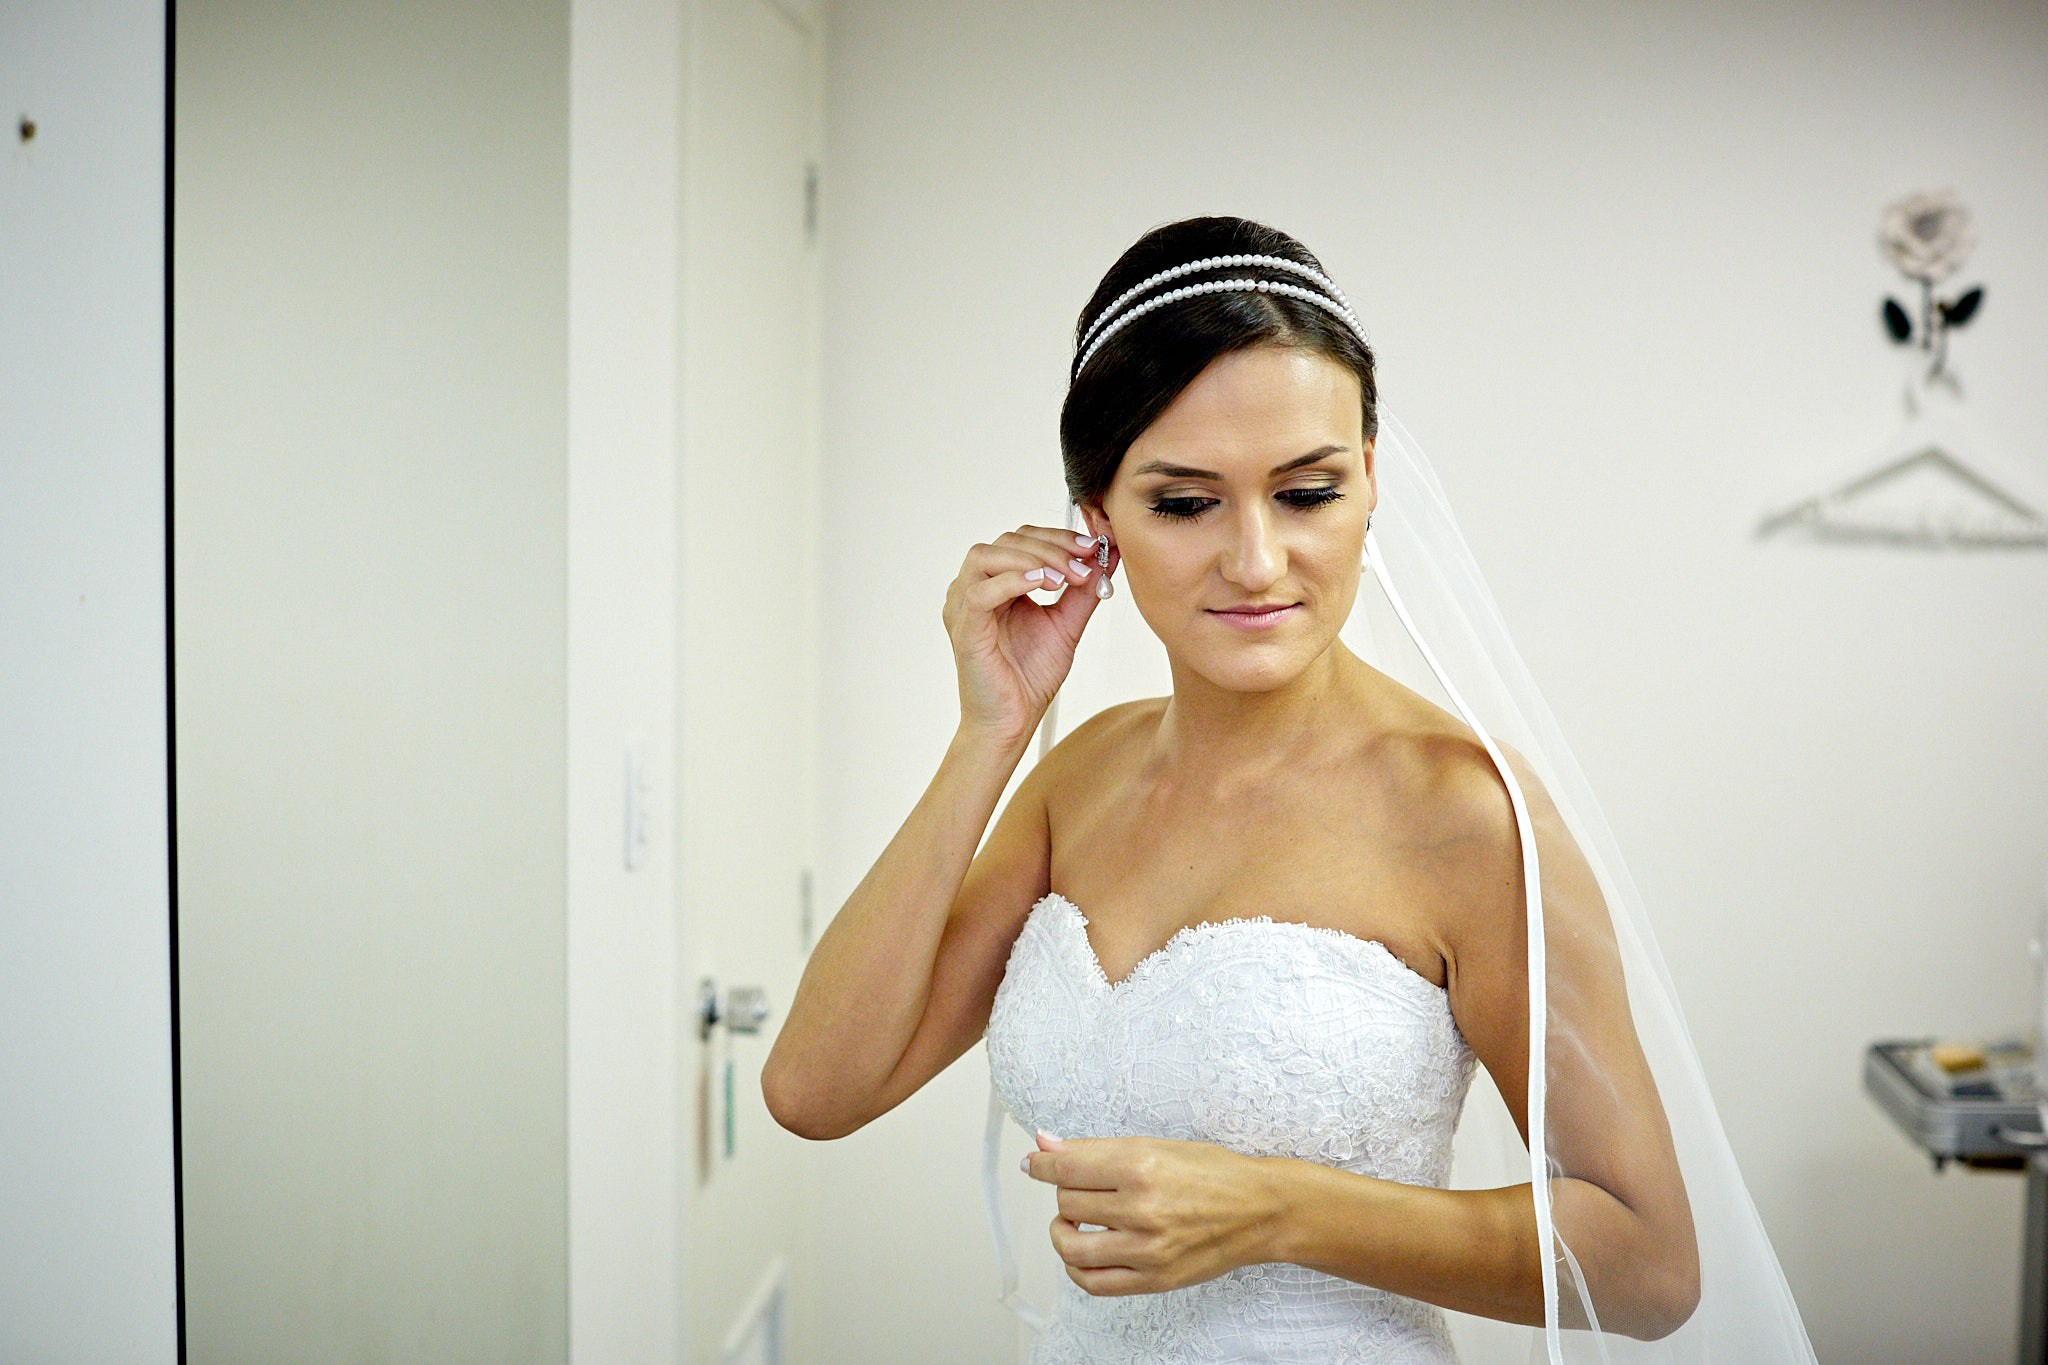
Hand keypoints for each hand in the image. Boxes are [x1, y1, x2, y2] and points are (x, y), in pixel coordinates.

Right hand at [943, 526, 1118, 743]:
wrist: (1013, 722)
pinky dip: (1011, 581)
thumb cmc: (1029, 677)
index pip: (1022, 539)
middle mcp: (974, 589)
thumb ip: (1084, 589)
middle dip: (1051, 547)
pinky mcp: (964, 629)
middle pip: (1007, 541)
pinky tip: (1041, 583)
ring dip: (1032, 559)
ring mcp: (963, 607)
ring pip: (987, 557)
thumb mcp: (1067, 623)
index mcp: (996, 584)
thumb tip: (1107, 554)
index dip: (1058, 537)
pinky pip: (979, 593)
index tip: (1092, 547)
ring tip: (1064, 577)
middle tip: (1083, 564)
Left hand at [1022, 1131, 1280, 1295]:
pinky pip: (1093, 1282)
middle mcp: (1142, 1207)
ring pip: (1071, 1244)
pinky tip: (1083, 1250)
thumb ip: (1096, 1148)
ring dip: (1062, 1230)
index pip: (1065, 1167)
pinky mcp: (1154, 1279)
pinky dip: (1076, 1267)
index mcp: (1141, 1164)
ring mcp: (1147, 1248)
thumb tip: (1046, 1144)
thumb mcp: (1156, 1145)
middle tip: (1081, 1186)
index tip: (1033, 1163)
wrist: (1260, 1210)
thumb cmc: (1214, 1173)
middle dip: (1065, 1191)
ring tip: (1073, 1221)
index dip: (1041, 1164)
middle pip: (1067, 1201)